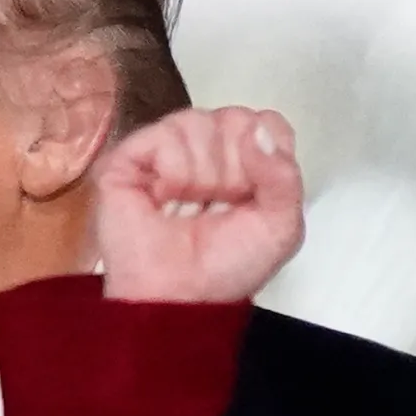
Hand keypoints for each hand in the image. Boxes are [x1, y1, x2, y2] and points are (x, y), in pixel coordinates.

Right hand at [91, 106, 303, 302]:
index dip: (265, 155)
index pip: (267, 122)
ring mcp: (167, 149)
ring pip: (197, 122)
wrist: (181, 297)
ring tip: (189, 205)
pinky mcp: (130, 157)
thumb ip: (285, 178)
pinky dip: (173, 170)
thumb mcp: (280, 228)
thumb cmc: (227, 268)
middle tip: (219, 205)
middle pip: (235, 118)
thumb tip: (259, 133)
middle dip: (233, 168)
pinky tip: (164, 197)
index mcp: (247, 160)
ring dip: (202, 174)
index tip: (253, 194)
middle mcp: (208, 147)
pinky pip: (163, 136)